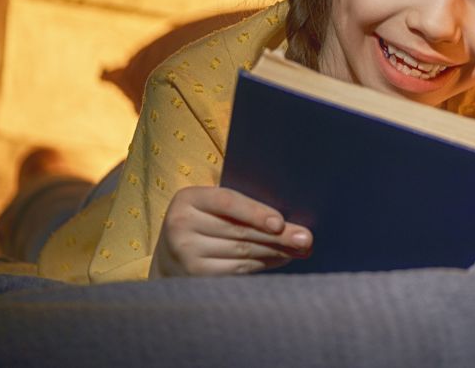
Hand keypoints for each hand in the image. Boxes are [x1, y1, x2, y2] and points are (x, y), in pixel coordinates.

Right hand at [151, 186, 311, 277]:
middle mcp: (181, 225)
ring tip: (300, 250)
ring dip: (276, 252)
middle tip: (306, 239)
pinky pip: (237, 270)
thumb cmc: (202, 222)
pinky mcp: (194, 276)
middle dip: (278, 237)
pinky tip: (280, 260)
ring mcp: (186, 254)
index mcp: (188, 199)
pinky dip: (263, 264)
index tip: (280, 224)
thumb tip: (288, 221)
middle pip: (239, 232)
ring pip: (242, 252)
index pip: (226, 202)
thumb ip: (242, 207)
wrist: (168, 255)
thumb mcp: (211, 206)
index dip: (255, 213)